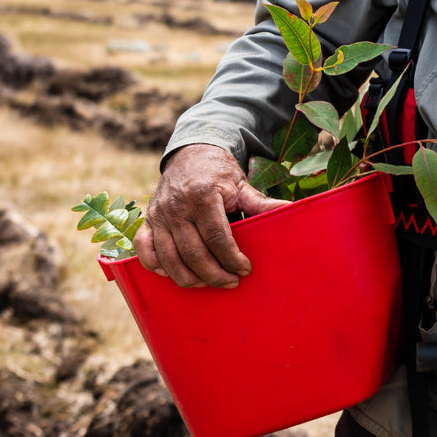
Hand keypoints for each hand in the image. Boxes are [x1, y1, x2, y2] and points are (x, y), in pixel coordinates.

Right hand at [132, 143, 287, 287]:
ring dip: (188, 277)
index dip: (231, 258)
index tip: (245, 269)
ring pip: (169, 258)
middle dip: (214, 274)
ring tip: (207, 283)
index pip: (217, 237)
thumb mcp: (241, 184)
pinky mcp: (148, 220)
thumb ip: (262, 203)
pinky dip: (155, 266)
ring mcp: (159, 215)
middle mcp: (177, 207)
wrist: (190, 153)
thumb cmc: (218, 172)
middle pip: (194, 253)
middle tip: (231, 282)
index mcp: (203, 196)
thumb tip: (291, 210)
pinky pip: (144, 249)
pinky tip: (173, 274)